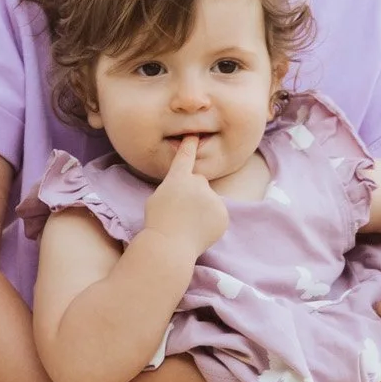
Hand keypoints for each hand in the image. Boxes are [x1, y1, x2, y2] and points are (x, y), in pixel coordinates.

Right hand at [141, 135, 227, 258]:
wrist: (170, 246)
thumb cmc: (157, 223)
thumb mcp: (158, 197)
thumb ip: (175, 187)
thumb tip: (188, 189)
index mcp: (178, 178)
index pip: (185, 157)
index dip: (190, 145)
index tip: (194, 135)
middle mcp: (198, 184)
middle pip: (198, 183)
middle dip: (193, 193)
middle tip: (181, 212)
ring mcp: (213, 198)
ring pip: (209, 199)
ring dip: (202, 208)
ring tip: (189, 224)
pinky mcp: (223, 214)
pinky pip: (218, 213)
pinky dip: (212, 220)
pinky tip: (199, 230)